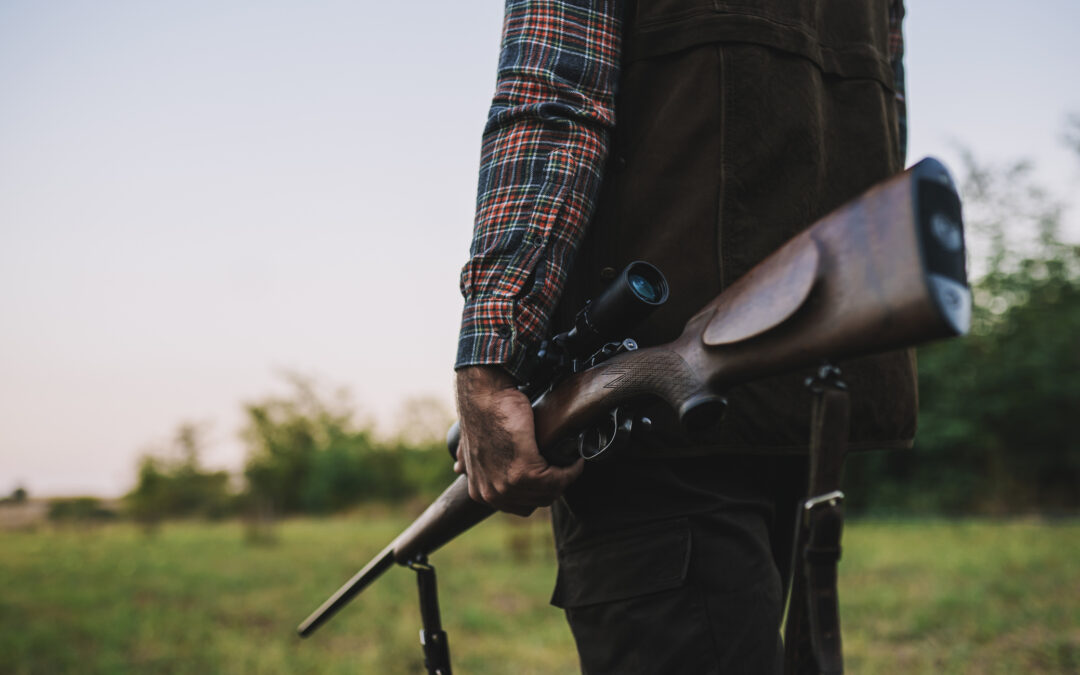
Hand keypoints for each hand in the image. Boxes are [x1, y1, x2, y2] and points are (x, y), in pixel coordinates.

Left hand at [454, 366, 582, 515]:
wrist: (485, 395)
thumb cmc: (484, 414)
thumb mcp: (468, 446)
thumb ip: (468, 462)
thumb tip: (458, 468)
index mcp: (480, 492)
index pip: (520, 506)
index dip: (538, 492)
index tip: (550, 474)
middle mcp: (491, 494)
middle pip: (537, 502)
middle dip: (554, 486)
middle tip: (564, 468)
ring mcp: (508, 485)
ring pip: (550, 492)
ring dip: (565, 478)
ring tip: (571, 463)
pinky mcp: (524, 471)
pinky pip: (558, 480)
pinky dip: (571, 470)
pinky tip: (574, 460)